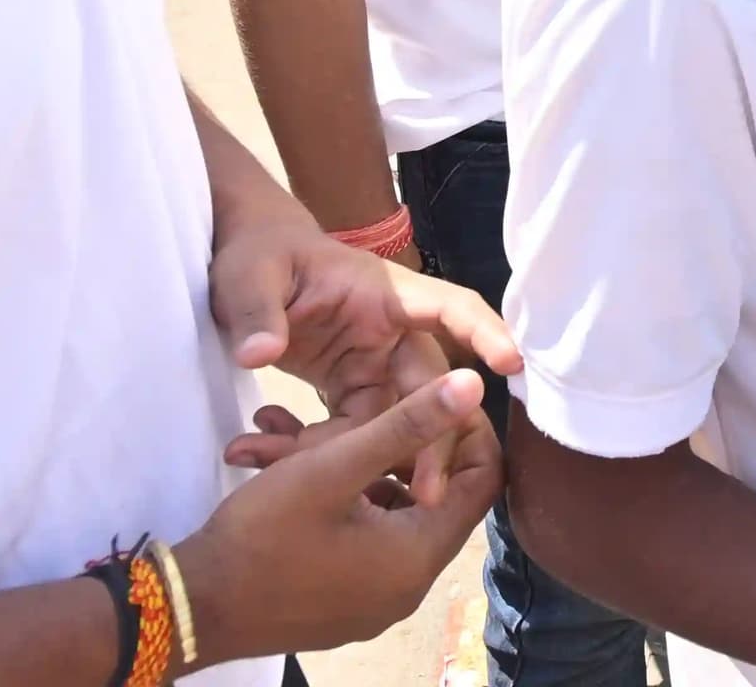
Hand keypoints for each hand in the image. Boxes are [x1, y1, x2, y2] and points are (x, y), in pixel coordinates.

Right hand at [174, 372, 500, 659]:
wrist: (189, 609)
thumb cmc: (260, 537)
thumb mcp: (333, 467)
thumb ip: (406, 423)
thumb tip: (475, 383)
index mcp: (418, 556)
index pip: (483, 479)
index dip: (468, 430)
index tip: (434, 394)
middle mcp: (408, 588)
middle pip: (440, 498)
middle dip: (408, 447)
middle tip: (372, 410)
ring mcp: (374, 603)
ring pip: (396, 515)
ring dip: (370, 472)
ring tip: (324, 435)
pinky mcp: (343, 606)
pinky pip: (367, 542)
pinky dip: (349, 503)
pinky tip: (307, 473)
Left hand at [210, 200, 518, 467]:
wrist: (244, 273)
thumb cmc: (257, 258)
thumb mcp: (247, 277)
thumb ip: (256, 313)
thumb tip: (258, 354)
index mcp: (382, 293)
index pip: (448, 307)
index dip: (483, 332)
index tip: (510, 364)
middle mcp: (390, 331)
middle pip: (429, 385)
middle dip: (433, 437)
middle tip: (428, 494)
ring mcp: (372, 362)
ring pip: (396, 418)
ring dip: (376, 459)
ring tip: (342, 498)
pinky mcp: (349, 387)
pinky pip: (351, 429)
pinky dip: (321, 451)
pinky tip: (273, 461)